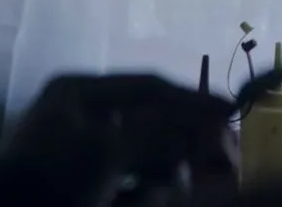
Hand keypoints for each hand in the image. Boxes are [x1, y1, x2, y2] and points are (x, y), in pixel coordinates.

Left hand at [0, 75, 233, 206]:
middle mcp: (82, 117)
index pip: (147, 86)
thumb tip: (208, 115)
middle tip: (222, 164)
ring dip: (162, 178)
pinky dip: (142, 198)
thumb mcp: (106, 150)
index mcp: (79, 94)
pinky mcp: (87, 188)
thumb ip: (159, 131)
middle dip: (181, 147)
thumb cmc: (50, 176)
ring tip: (156, 191)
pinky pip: (133, 189)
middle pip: (152, 125)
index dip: (191, 99)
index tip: (231, 111)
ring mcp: (84, 155)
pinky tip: (137, 201)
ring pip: (147, 161)